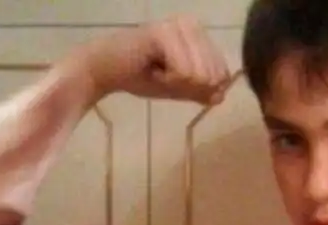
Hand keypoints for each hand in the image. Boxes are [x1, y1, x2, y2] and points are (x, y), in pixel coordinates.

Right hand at [86, 16, 231, 104]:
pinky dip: (167, 80)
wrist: (105, 70)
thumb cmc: (139, 76)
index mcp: (199, 34)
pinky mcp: (165, 33)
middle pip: (213, 76)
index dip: (198, 88)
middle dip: (187, 86)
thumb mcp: (177, 88)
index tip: (172, 79)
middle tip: (162, 74)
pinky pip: (184, 72)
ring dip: (175, 83)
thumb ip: (200, 91)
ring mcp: (179, 26)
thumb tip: (221, 97)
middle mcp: (193, 24)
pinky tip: (151, 69)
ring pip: (200, 75)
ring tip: (156, 70)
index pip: (222, 73)